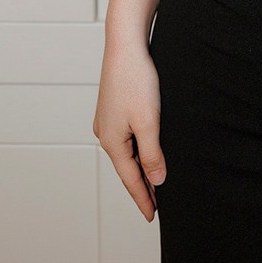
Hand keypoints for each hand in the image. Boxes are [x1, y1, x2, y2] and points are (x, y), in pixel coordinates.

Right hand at [93, 39, 165, 222]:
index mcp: (112, 142)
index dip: (143, 199)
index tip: (152, 217)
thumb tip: (156, 180)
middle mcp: (105, 134)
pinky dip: (137, 150)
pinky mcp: (113, 109)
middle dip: (141, 186)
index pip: (131, 179)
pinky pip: (126, 138)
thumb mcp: (149, 121)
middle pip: (127, 168)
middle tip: (155, 207)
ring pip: (126, 153)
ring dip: (140, 168)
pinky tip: (146, 151)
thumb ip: (152, 153)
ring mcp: (107, 121)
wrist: (125, 46)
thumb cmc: (136, 80)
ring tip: (153, 183)